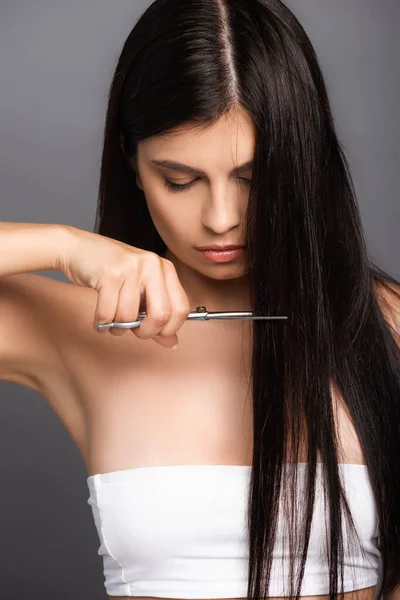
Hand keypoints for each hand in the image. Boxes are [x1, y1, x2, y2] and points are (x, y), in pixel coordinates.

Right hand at [57, 226, 189, 348]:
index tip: (154, 333)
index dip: (169, 329)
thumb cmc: (112, 272)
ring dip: (118, 327)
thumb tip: (172, 343)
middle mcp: (153, 265)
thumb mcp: (140, 290)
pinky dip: (102, 323)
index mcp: (166, 268)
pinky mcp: (110, 274)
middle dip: (146, 332)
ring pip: (130, 317)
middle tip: (133, 331)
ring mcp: (132, 268)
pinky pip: (108, 313)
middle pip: (161, 315)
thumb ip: (156, 316)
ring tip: (112, 321)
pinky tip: (100, 319)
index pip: (182, 309)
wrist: (78, 248)